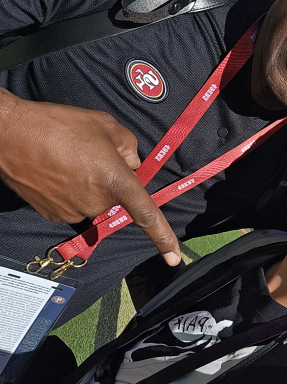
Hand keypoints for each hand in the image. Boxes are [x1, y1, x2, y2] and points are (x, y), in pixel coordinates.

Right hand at [0, 90, 179, 264]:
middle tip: (90, 153)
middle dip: (111, 178)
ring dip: (88, 184)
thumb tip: (131, 165)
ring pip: (93, 200)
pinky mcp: (53, 214)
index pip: (146, 214)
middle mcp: (96, 203)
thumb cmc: (60, 124)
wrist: (9, 135)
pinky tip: (55, 169)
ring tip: (68, 158)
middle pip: (115, 197)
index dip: (163, 237)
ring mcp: (73, 212)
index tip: (174, 259)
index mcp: (115, 181)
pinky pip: (72, 204)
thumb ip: (129, 147)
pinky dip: (69, 190)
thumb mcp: (106, 125)